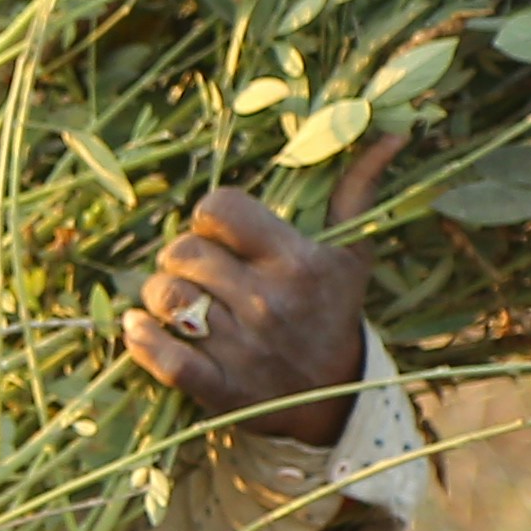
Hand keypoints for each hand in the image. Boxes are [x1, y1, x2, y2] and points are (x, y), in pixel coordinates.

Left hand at [123, 150, 391, 448]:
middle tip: (198, 270)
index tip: (219, 234)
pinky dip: (141, 340)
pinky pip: (164, 358)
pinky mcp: (221, 390)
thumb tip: (391, 131)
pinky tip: (138, 328)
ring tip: (180, 301)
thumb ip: (357, 191)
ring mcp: (243, 349)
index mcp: (296, 262)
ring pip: (166, 298)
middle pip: (182, 252)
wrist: (336, 399)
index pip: (218, 210)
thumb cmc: (332, 312)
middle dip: (181, 257)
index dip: (209, 217)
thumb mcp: (350, 253)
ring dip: (161, 296)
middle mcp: (268, 303)